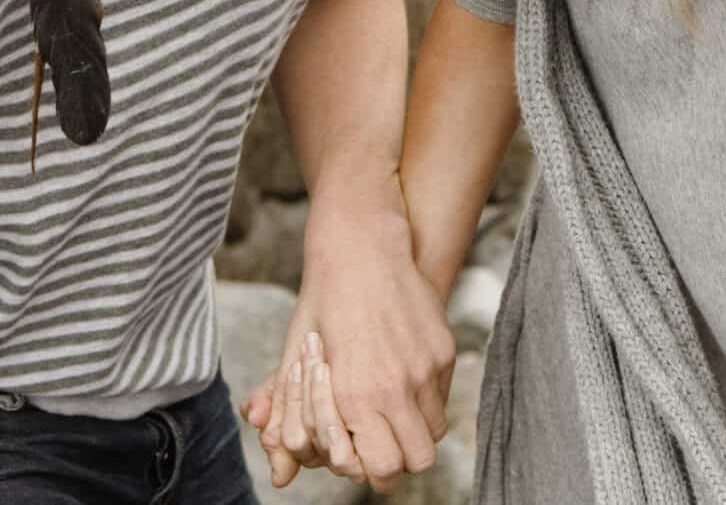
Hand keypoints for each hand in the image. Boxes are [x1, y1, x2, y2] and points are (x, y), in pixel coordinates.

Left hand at [240, 196, 456, 489]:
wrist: (362, 250)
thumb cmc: (322, 305)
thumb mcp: (295, 364)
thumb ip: (291, 424)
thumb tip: (282, 476)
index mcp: (355, 394)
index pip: (384, 467)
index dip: (375, 470)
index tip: (363, 457)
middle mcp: (396, 385)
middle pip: (416, 459)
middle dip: (399, 458)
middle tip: (381, 443)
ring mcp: (425, 367)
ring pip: (434, 431)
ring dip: (415, 430)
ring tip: (392, 411)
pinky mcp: (444, 349)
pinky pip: (443, 395)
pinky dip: (427, 399)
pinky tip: (405, 379)